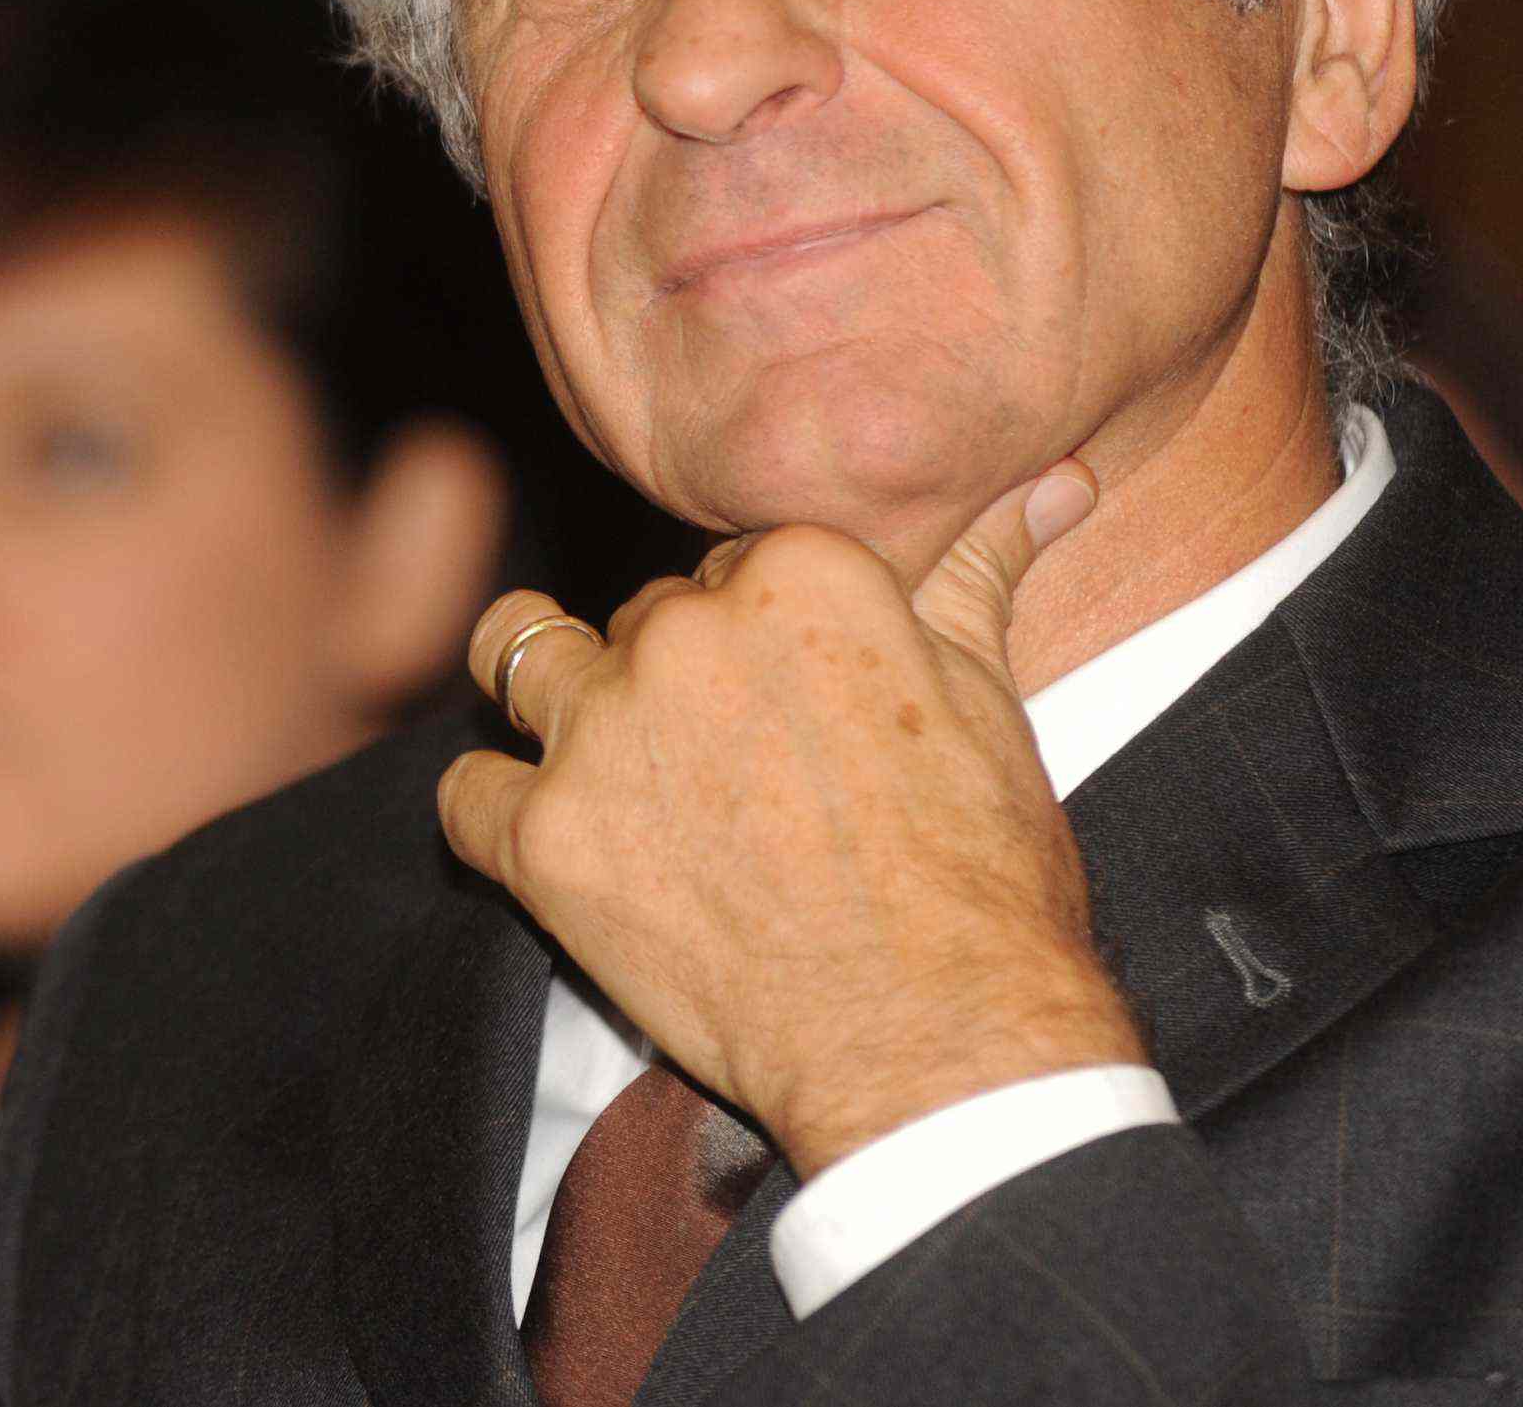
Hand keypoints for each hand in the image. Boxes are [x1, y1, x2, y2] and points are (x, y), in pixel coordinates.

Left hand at [437, 466, 1142, 1174]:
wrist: (942, 1039)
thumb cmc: (982, 875)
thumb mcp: (991, 699)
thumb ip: (981, 570)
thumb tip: (1056, 483)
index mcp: (795, 571)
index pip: (731, 564)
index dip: (752, 631)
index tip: (787, 701)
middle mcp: (682, 627)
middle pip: (635, 617)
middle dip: (667, 679)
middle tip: (726, 774)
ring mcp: (602, 731)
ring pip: (518, 658)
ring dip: (548, 698)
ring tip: (601, 758)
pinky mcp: (544, 838)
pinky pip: (466, 793)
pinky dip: (498, 815)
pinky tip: (557, 847)